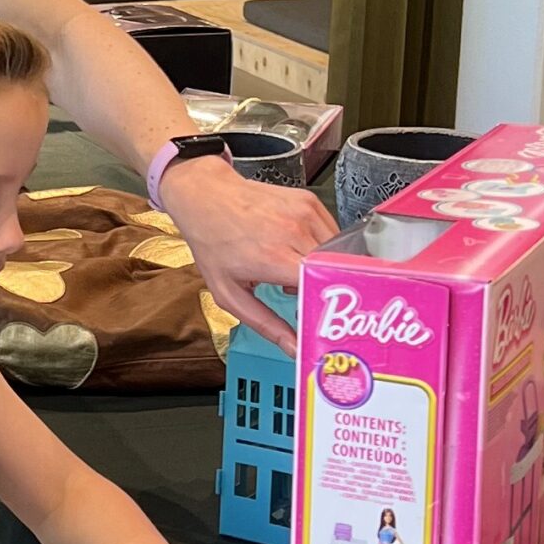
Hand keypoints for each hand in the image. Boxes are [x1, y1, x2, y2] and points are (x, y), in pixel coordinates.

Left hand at [162, 154, 336, 350]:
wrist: (206, 196)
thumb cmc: (213, 243)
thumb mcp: (229, 293)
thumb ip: (265, 324)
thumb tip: (295, 347)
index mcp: (273, 258)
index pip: (321, 286)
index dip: (325, 305)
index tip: (320, 319)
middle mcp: (294, 232)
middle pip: (332, 271)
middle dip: (325, 289)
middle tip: (306, 298)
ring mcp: (304, 213)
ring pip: (337, 252)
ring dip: (323, 268)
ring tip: (293, 272)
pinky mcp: (309, 202)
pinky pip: (332, 233)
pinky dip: (322, 248)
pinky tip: (296, 251)